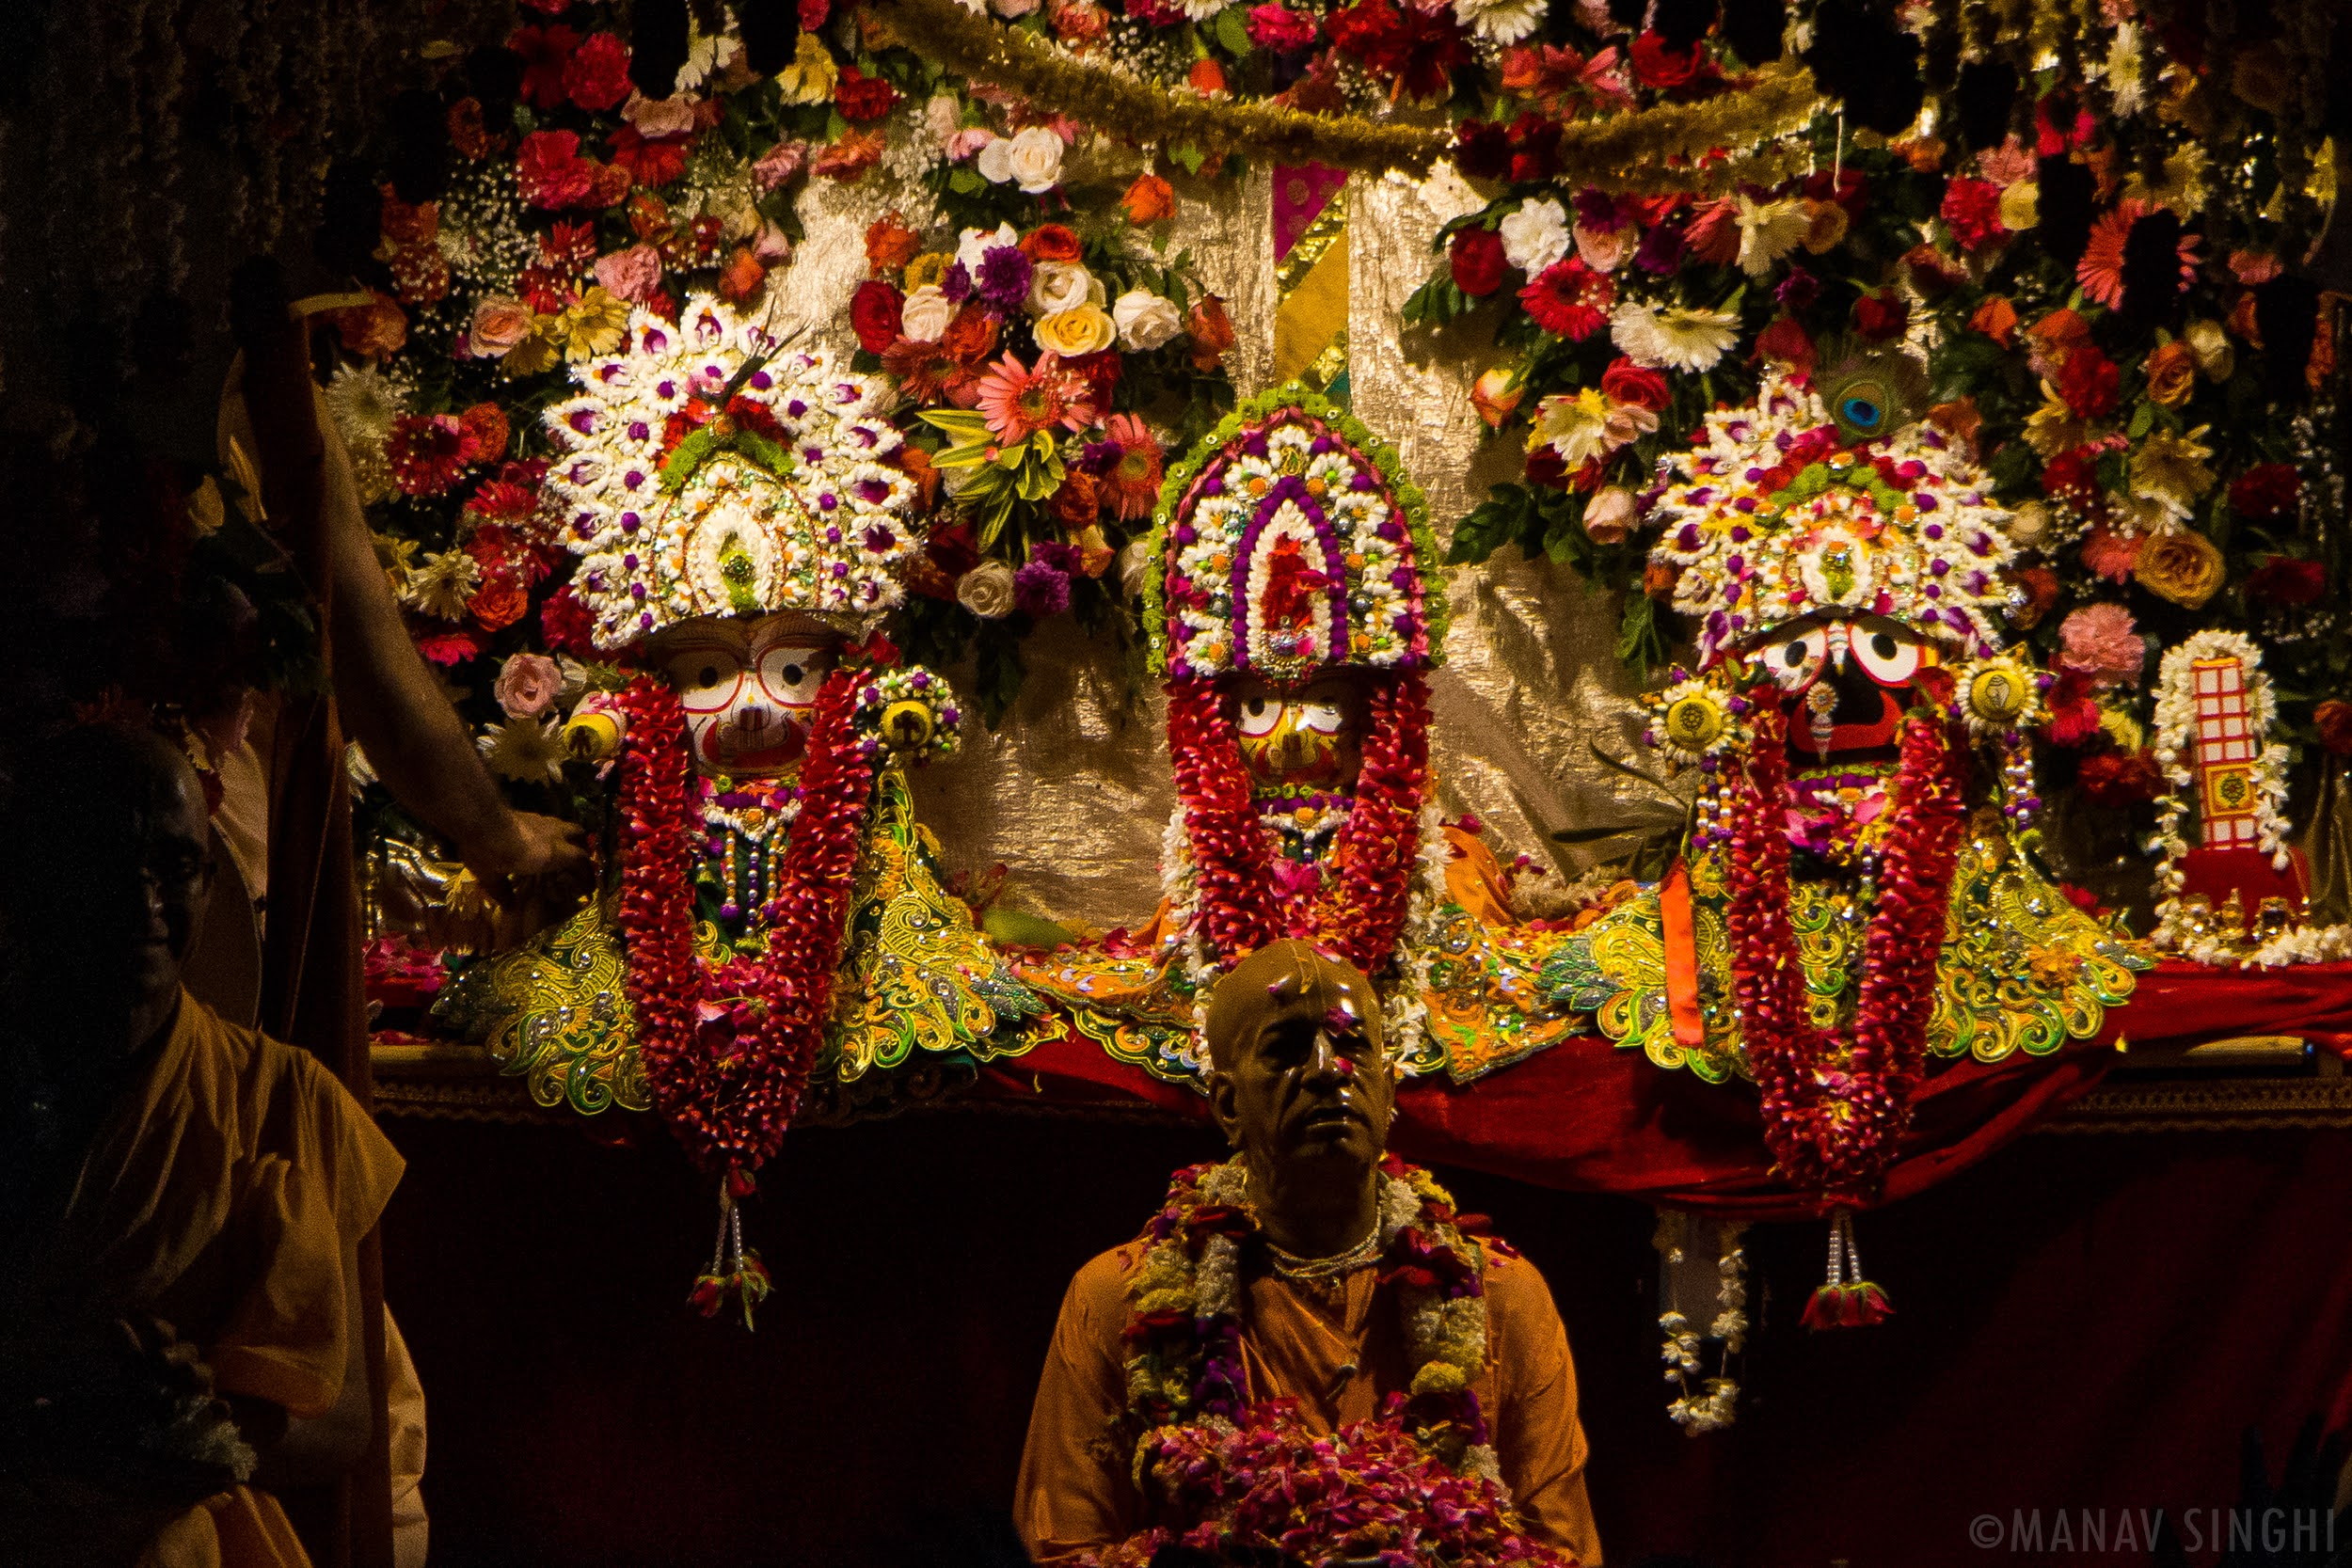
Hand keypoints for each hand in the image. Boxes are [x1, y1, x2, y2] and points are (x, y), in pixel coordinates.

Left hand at [463, 810, 596, 922]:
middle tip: (574, 863)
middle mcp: (554, 835)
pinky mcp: (528, 813)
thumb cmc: (491, 854)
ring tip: (558, 849)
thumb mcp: (493, 879)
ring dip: (567, 837)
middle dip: (582, 849)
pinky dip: (549, 833)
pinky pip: (548, 823)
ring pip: (565, 826)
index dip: (587, 876)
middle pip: (580, 837)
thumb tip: (510, 906)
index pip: (580, 863)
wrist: (478, 820)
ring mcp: (542, 821)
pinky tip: (537, 840)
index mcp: (552, 855)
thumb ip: (504, 892)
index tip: (588, 888)